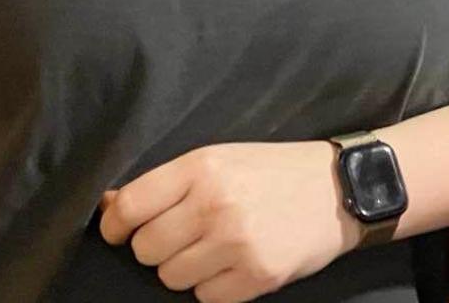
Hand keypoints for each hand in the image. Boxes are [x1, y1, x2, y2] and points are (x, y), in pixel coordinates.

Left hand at [98, 141, 362, 302]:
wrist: (339, 190)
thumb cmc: (272, 172)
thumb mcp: (219, 159)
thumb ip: (167, 183)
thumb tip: (110, 207)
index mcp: (201, 167)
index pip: (130, 207)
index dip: (115, 226)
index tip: (120, 232)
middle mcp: (215, 204)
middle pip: (146, 250)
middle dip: (158, 249)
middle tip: (185, 237)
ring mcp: (237, 242)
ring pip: (171, 278)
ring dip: (186, 270)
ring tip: (214, 250)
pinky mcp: (258, 275)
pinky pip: (206, 298)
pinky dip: (215, 288)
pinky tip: (235, 265)